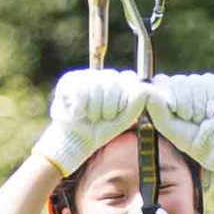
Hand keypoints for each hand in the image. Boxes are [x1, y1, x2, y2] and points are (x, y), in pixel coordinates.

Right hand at [28, 66, 149, 175]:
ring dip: (93, 110)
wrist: (77, 138)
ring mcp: (88, 75)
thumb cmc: (101, 129)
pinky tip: (77, 113)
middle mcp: (105, 75)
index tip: (115, 115)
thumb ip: (135, 106)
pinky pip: (81, 91)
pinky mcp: (70, 79)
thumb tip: (143, 91)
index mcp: (121, 82)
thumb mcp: (123, 120)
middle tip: (100, 118)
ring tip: (88, 117)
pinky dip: (80, 108)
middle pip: (113, 83)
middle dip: (107, 108)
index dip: (122, 102)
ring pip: (96, 87)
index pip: (129, 79)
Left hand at [145, 73, 213, 174]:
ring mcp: (199, 81)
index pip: (161, 80)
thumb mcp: (166, 125)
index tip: (175, 112)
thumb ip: (155, 107)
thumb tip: (148, 90)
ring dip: (199, 107)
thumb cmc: (188, 136)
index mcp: (168, 92)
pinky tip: (211, 112)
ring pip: (195, 83)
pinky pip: (211, 84)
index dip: (170, 98)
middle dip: (185, 105)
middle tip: (190, 118)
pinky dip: (211, 102)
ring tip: (202, 118)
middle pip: (178, 81)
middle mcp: (182, 83)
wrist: (213, 144)